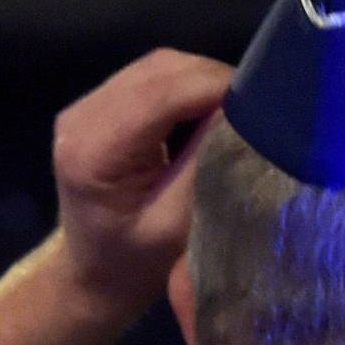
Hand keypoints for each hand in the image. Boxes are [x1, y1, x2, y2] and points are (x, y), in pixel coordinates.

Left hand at [52, 48, 232, 325]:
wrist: (94, 276)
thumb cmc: (136, 264)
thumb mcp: (177, 224)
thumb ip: (205, 163)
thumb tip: (239, 113)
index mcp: (95, 150)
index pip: (163, 94)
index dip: (216, 89)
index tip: (263, 106)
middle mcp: (82, 116)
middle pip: (161, 71)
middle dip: (213, 83)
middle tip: (255, 113)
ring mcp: (86, 106)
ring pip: (159, 67)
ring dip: (201, 84)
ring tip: (233, 115)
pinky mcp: (97, 105)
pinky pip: (151, 78)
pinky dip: (185, 90)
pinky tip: (204, 116)